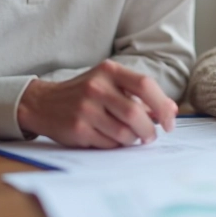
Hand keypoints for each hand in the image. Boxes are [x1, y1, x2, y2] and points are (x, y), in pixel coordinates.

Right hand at [17, 60, 177, 148]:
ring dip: (133, 139)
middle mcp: (97, 87)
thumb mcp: (110, 83)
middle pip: (135, 113)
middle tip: (151, 136)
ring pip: (124, 132)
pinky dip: (116, 145)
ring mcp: (85, 108)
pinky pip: (109, 144)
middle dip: (149, 130)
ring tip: (130, 137)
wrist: (43, 103)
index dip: (162, 105)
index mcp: (109, 71)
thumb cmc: (85, 93)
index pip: (145, 85)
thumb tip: (171, 110)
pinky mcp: (78, 129)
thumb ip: (139, 94)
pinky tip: (111, 139)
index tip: (169, 121)